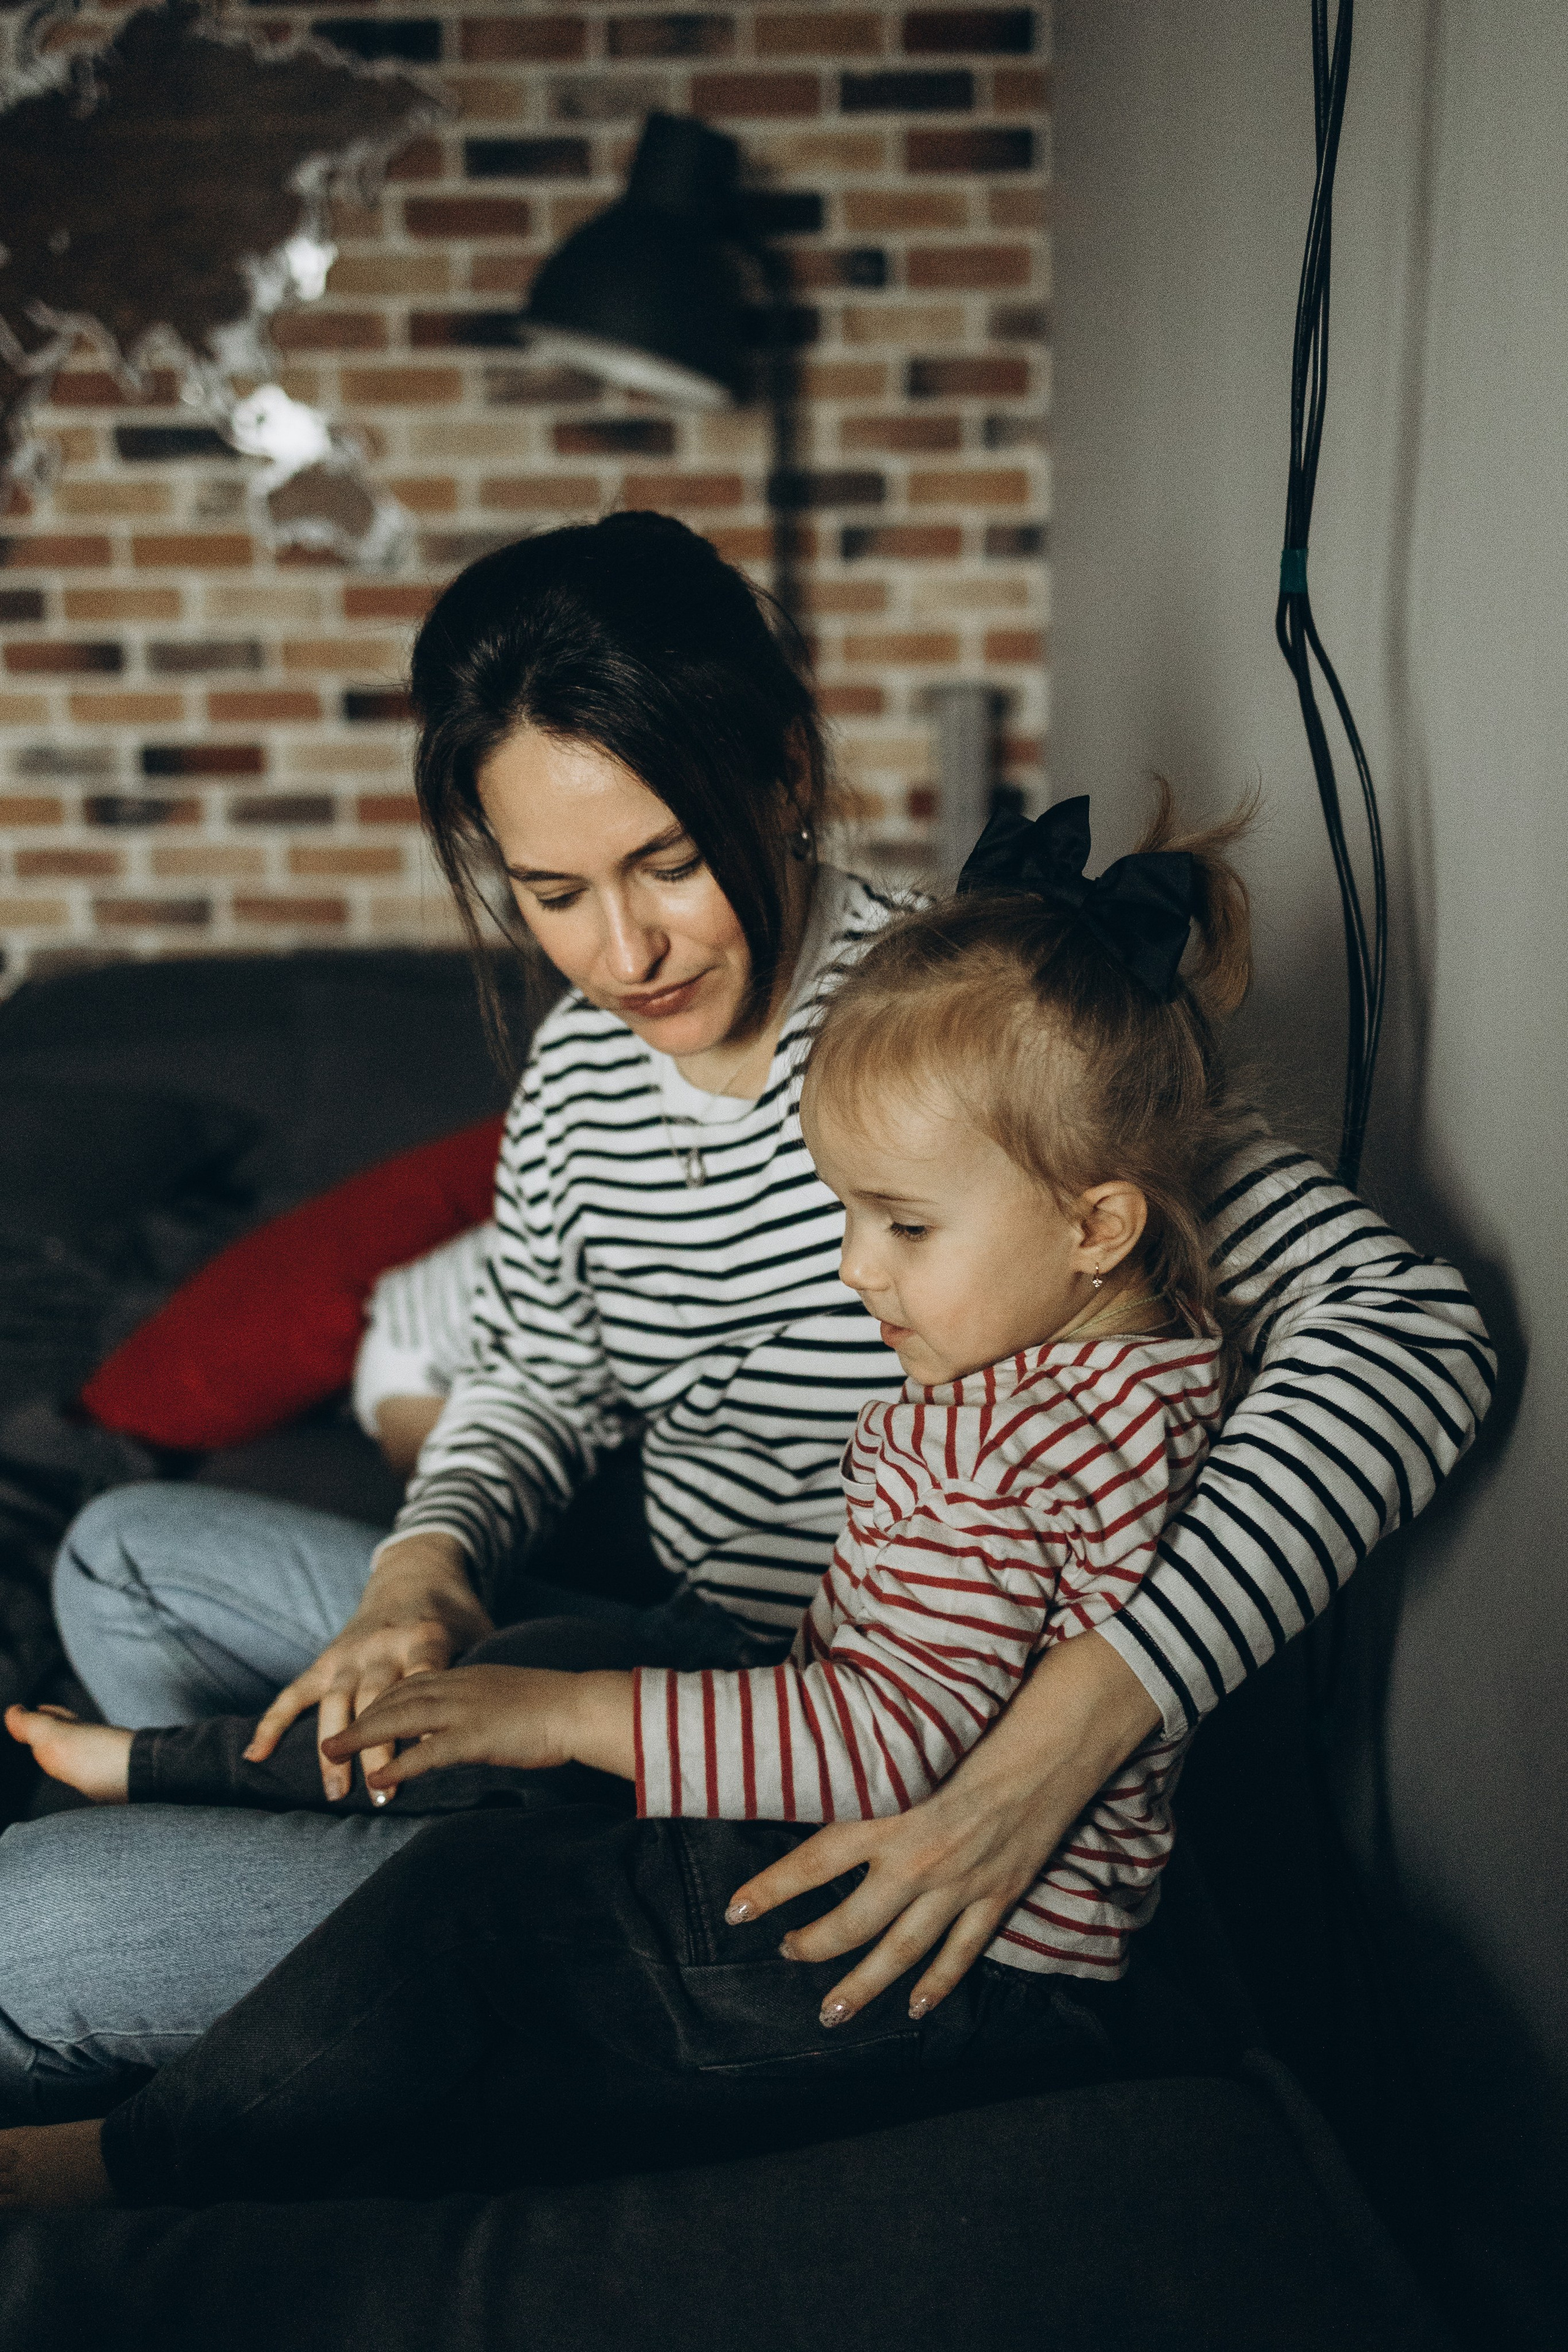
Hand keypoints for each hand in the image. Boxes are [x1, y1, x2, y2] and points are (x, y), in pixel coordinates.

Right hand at [244, 1532, 493, 1800]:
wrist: (418, 1571)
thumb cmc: (457, 1613)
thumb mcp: (480, 1633)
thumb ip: (483, 1670)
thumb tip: (507, 1718)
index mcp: (425, 1637)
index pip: (420, 1681)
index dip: (417, 1723)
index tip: (414, 1762)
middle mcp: (383, 1644)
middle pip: (375, 1700)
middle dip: (375, 1749)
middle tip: (377, 1797)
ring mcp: (351, 1652)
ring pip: (336, 1703)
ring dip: (334, 1748)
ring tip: (337, 1792)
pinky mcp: (329, 1658)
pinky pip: (294, 1692)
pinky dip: (273, 1723)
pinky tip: (256, 1757)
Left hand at [321, 1664, 635, 1792]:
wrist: (580, 1706)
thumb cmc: (553, 1707)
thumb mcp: (507, 1695)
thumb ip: (481, 1704)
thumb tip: (468, 1721)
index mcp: (466, 1675)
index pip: (410, 1682)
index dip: (378, 1700)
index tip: (355, 1715)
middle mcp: (458, 1686)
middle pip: (394, 1698)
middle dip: (356, 1717)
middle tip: (325, 1740)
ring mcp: (464, 1709)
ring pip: (400, 1719)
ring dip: (362, 1737)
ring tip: (332, 1755)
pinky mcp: (475, 1736)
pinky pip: (428, 1750)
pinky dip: (399, 1763)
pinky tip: (378, 1777)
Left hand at [725, 1629, 1161, 2026]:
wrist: (1050, 1744)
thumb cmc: (976, 1731)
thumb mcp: (907, 1750)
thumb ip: (866, 1781)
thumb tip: (818, 1784)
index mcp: (887, 1818)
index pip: (811, 1862)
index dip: (770, 1889)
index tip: (736, 1911)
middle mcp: (916, 1861)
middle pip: (850, 1923)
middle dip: (811, 1945)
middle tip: (786, 1954)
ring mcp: (958, 1886)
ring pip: (899, 1953)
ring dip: (862, 1986)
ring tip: (832, 2011)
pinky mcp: (996, 1897)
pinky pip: (960, 1955)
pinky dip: (936, 1986)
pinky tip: (914, 2008)